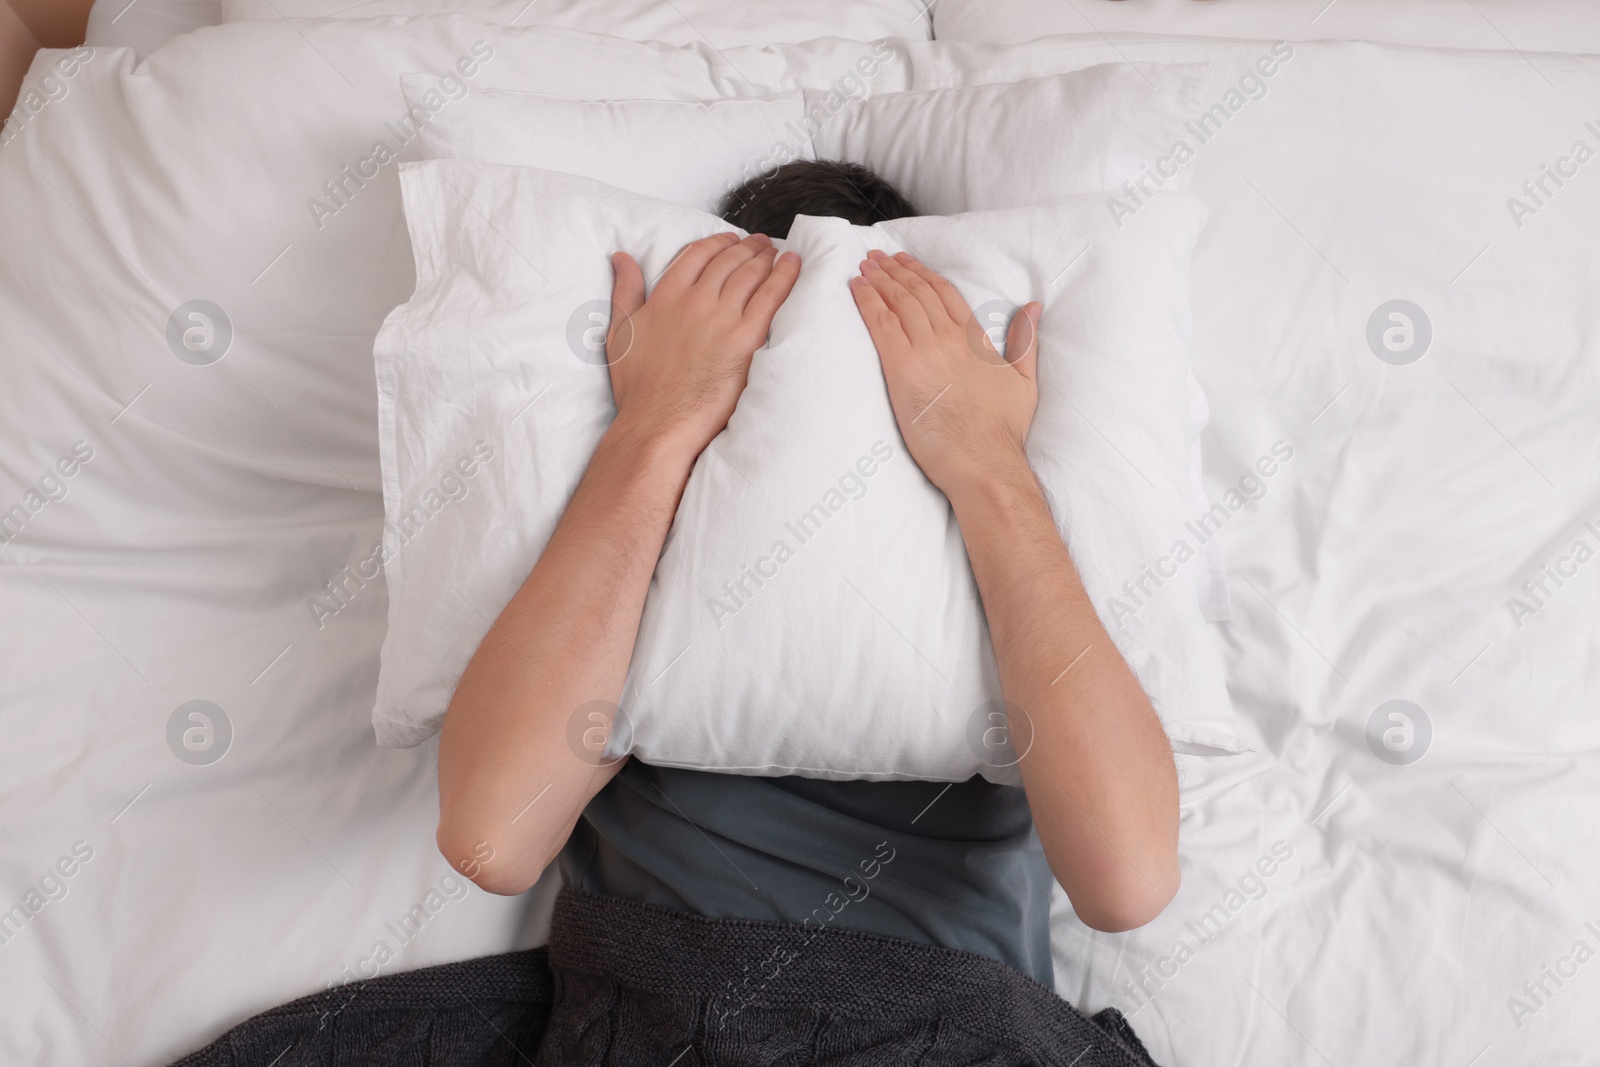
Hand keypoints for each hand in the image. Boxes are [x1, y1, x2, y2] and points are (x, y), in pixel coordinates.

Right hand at [606, 232, 799, 457]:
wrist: (658, 422)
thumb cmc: (639, 388)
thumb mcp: (620, 332)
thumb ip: (624, 291)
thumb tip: (622, 259)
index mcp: (666, 296)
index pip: (698, 255)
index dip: (718, 242)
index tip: (731, 240)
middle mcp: (695, 300)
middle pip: (728, 260)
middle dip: (748, 247)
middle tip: (762, 243)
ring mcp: (721, 318)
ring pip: (751, 273)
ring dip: (766, 258)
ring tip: (777, 252)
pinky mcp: (745, 339)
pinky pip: (771, 296)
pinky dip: (785, 275)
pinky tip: (793, 264)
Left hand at [849, 250, 1041, 500]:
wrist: (985, 461)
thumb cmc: (1003, 431)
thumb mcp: (1024, 380)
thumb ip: (1024, 341)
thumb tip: (1032, 307)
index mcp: (975, 339)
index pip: (945, 294)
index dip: (922, 274)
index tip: (905, 262)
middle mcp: (949, 338)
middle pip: (917, 293)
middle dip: (894, 271)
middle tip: (875, 257)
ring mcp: (926, 351)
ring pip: (898, 303)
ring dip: (878, 280)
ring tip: (864, 266)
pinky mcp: (902, 369)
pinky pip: (881, 325)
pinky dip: (867, 302)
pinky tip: (856, 288)